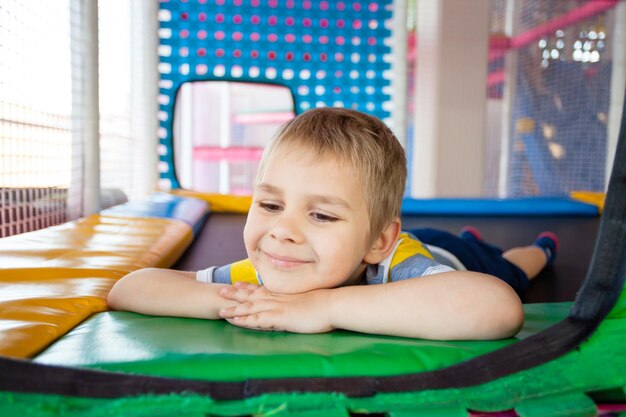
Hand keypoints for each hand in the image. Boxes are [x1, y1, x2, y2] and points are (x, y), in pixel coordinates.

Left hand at [218, 282, 332, 332]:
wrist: (332, 305)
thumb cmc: (326, 303)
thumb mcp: (309, 299)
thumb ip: (300, 299)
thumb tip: (300, 301)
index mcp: (285, 294)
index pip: (263, 289)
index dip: (249, 287)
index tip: (238, 283)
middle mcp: (278, 299)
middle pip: (252, 295)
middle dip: (236, 293)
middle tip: (221, 291)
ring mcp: (277, 308)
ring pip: (250, 307)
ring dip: (235, 308)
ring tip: (220, 309)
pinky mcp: (279, 318)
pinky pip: (257, 319)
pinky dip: (244, 320)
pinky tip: (234, 321)